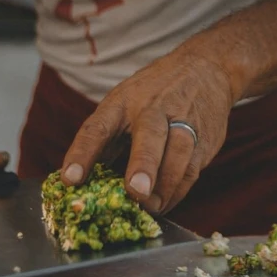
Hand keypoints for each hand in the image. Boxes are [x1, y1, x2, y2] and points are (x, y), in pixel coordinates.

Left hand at [60, 49, 235, 214]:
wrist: (205, 70)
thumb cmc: (152, 94)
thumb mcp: (123, 104)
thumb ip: (106, 141)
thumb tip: (80, 184)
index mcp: (121, 102)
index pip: (98, 127)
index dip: (83, 154)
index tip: (70, 180)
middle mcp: (153, 108)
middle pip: (150, 134)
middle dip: (143, 164)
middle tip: (135, 191)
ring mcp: (184, 120)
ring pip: (178, 153)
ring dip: (164, 185)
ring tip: (149, 207)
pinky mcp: (205, 138)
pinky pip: (192, 168)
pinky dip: (178, 191)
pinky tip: (164, 203)